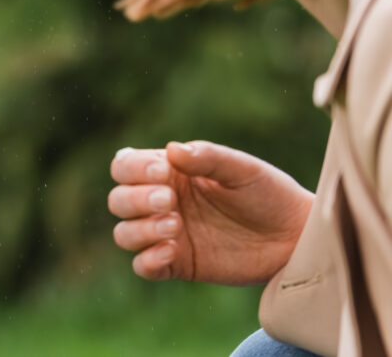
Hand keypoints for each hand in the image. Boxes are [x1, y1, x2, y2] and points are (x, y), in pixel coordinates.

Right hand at [108, 140, 313, 284]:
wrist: (297, 238)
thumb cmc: (270, 195)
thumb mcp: (243, 170)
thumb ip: (208, 158)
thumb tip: (171, 149)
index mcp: (170, 173)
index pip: (125, 166)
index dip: (133, 169)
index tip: (164, 172)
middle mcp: (161, 203)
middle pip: (118, 200)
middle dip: (136, 200)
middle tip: (171, 202)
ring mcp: (167, 235)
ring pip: (124, 233)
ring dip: (140, 229)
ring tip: (175, 227)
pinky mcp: (178, 265)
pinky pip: (142, 266)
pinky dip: (147, 260)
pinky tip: (172, 251)